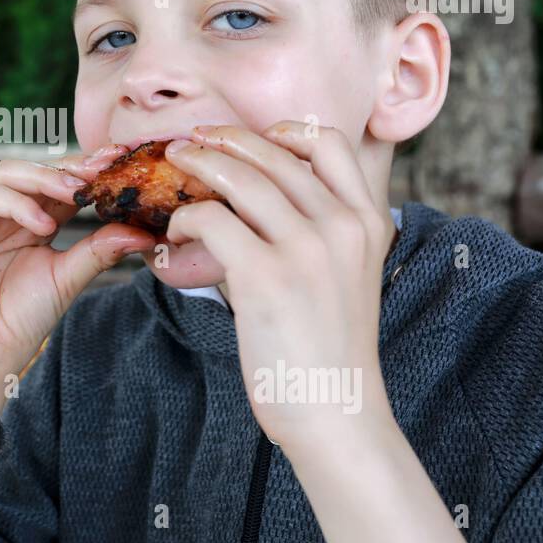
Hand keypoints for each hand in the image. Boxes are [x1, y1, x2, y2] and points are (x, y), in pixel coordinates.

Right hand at [0, 146, 156, 391]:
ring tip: (75, 194)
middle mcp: (2, 211)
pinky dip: (16, 204)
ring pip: (8, 173)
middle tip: (102, 168)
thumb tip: (144, 232)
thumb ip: (99, 250)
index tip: (120, 162)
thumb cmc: (20, 320)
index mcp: (30, 220)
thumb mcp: (67, 278)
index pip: (59, 183)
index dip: (87, 170)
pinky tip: (42, 226)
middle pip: (35, 170)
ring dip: (44, 179)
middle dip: (69, 167)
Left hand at [160, 121, 397, 451]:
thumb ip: (320, 230)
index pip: (330, 144)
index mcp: (368, 221)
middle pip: (275, 154)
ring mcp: (306, 249)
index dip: (284, 131)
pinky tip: (176, 231)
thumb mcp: (347, 274)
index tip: (251, 138)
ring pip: (240, 178)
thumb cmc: (328, 348)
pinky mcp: (265, 277)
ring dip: (197, 166)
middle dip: (223, 140)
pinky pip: (212, 221)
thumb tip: (259, 193)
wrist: (335, 412)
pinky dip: (186, 218)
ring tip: (174, 168)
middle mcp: (342, 226)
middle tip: (190, 143)